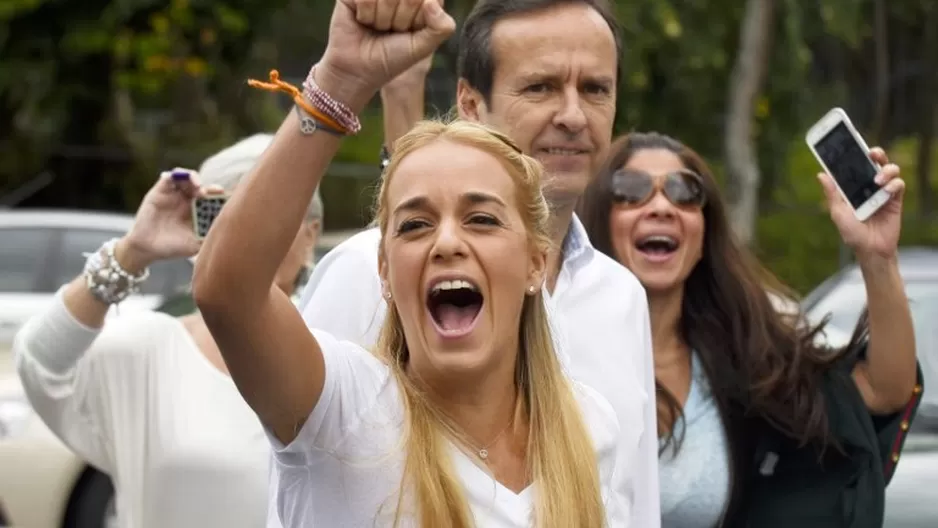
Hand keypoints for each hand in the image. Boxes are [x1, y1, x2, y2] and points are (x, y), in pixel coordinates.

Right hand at [117, 169, 220, 270]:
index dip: (220, 197)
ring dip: (195, 178)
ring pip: (187, 178)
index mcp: (199, 212)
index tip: (226, 199)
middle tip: (216, 191)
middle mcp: (188, 201)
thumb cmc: (173, 248)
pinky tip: (182, 178)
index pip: (213, 200)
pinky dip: (177, 175)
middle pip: (203, 187)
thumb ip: (208, 237)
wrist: (148, 249)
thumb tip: (226, 230)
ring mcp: (174, 195)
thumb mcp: (194, 245)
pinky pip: (169, 178)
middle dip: (211, 188)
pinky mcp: (160, 191)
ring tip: (198, 186)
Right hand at [316, 0, 454, 106]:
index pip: (427, 1)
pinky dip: (365, 14)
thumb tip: (431, 2)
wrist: (358, 70)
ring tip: (377, 27)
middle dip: (401, 20)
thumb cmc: (393, 57)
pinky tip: (362, 20)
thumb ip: (442, 27)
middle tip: (392, 30)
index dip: (419, 20)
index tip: (409, 31)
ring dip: (382, 19)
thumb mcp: (423, 47)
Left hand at [818, 147, 905, 259]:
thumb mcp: (838, 213)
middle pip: (875, 162)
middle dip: (875, 153)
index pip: (854, 165)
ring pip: (890, 169)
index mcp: (853, 186)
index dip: (853, 153)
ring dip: (886, 170)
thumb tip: (821, 174)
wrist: (870, 250)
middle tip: (870, 153)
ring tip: (877, 180)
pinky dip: (893, 184)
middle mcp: (869, 185)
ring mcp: (883, 191)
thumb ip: (832, 194)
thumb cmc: (852, 232)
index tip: (849, 141)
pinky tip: (886, 191)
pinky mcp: (895, 199)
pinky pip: (899, 184)